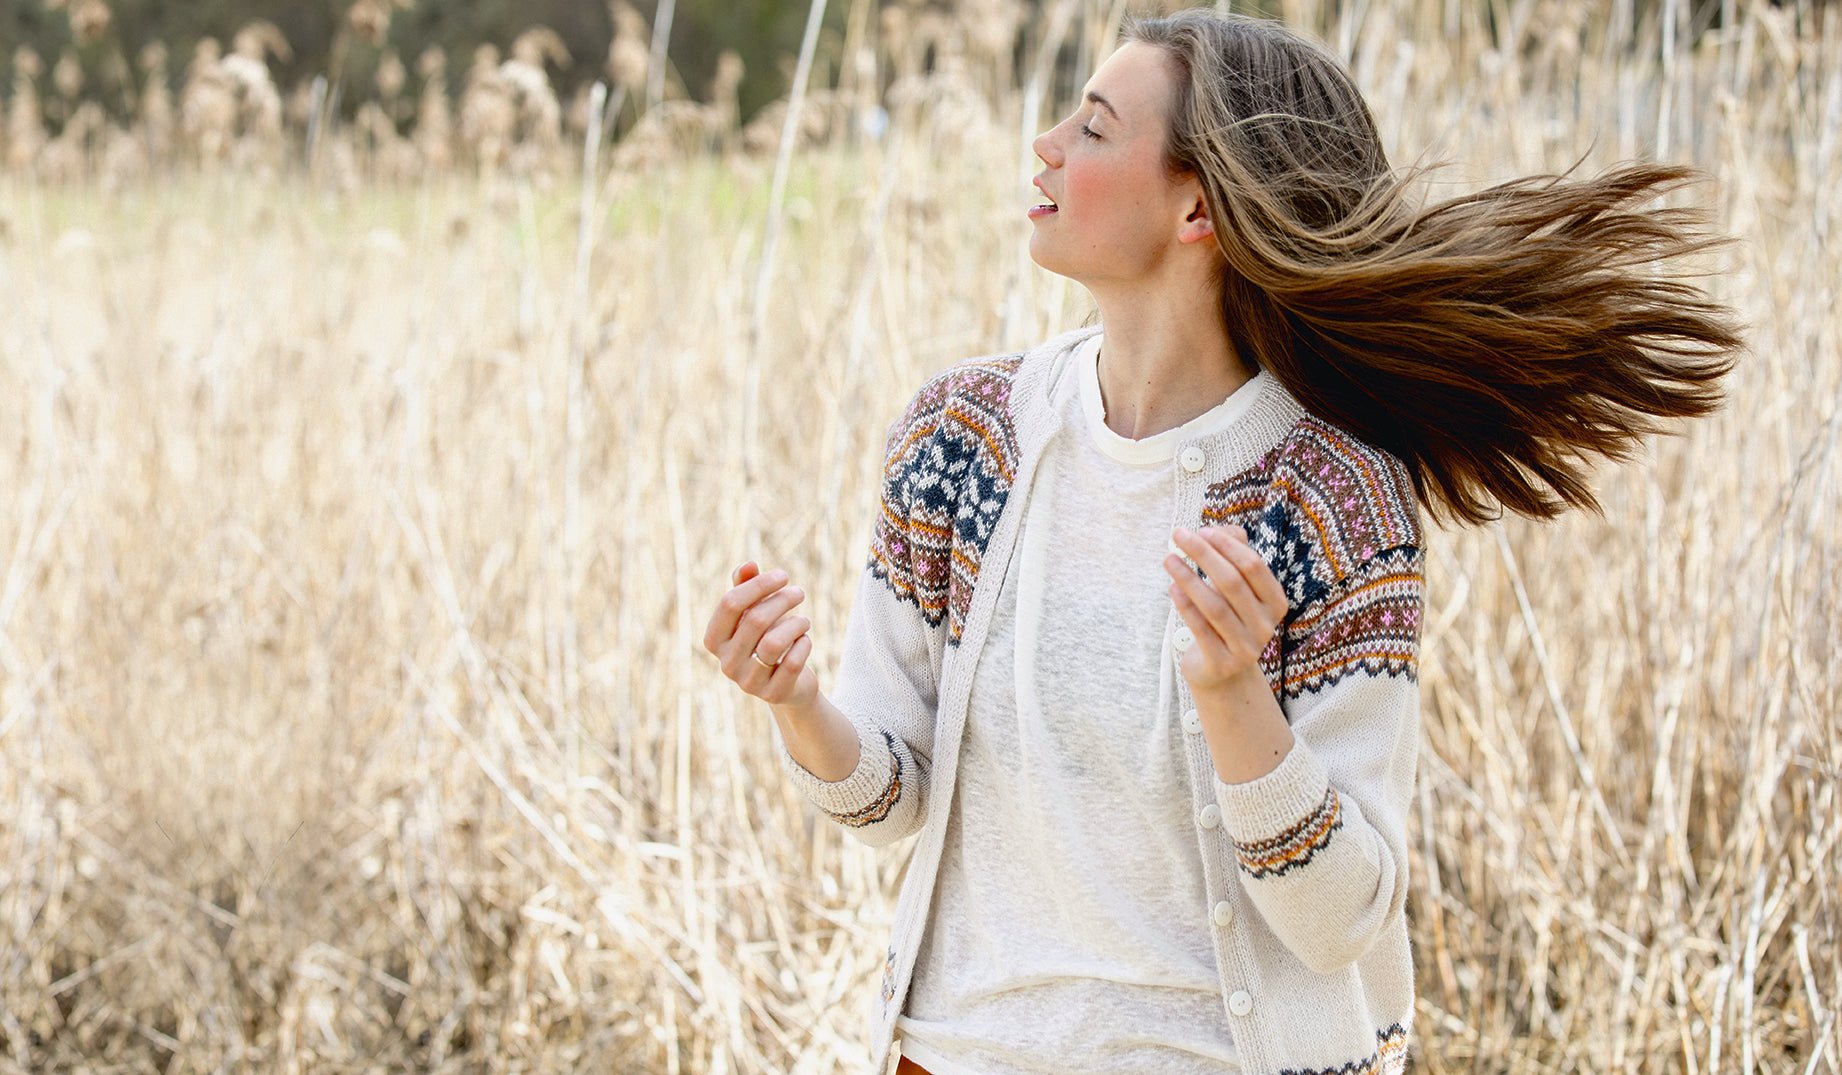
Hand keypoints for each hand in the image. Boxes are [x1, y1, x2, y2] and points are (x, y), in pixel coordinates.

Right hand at [703, 561, 819, 708]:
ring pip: (773, 643)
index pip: (729, 604)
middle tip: (799, 593)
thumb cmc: (766, 639)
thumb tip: (748, 565)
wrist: (787, 683)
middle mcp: (726, 663)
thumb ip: (746, 587)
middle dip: (782, 600)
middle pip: (755, 620)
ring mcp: (747, 682)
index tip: (782, 576)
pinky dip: (803, 645)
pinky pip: (792, 664)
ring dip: (795, 624)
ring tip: (805, 620)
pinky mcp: (772, 695)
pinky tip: (805, 640)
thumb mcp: (753, 612)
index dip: (758, 585)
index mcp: (714, 639)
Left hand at [1163, 525, 1287, 693]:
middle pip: (1233, 583)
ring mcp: (1246, 648)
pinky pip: (1201, 629)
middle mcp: (1266, 626)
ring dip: (1189, 578)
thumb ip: (1233, 554)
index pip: (1254, 567)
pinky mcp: (1222, 663)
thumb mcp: (1235, 587)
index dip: (1227, 545)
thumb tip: (1220, 530)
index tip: (1202, 530)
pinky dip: (1185, 606)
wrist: (1221, 670)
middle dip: (1204, 555)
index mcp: (1275, 602)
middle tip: (1179, 535)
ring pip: (1215, 607)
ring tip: (1168, 559)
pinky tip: (1172, 587)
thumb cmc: (1227, 616)